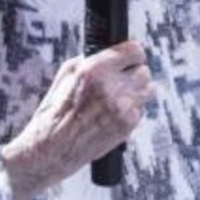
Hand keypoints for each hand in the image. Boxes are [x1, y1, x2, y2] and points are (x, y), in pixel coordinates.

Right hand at [1, 40, 153, 199]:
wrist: (52, 149)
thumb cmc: (54, 113)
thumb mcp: (65, 75)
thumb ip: (91, 60)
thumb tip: (110, 53)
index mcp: (94, 69)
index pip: (134, 50)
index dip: (132, 54)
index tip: (131, 57)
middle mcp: (111, 86)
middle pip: (144, 70)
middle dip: (134, 74)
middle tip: (123, 80)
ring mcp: (122, 106)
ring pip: (148, 89)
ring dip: (136, 91)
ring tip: (119, 97)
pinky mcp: (128, 124)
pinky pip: (141, 109)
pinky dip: (132, 110)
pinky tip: (114, 114)